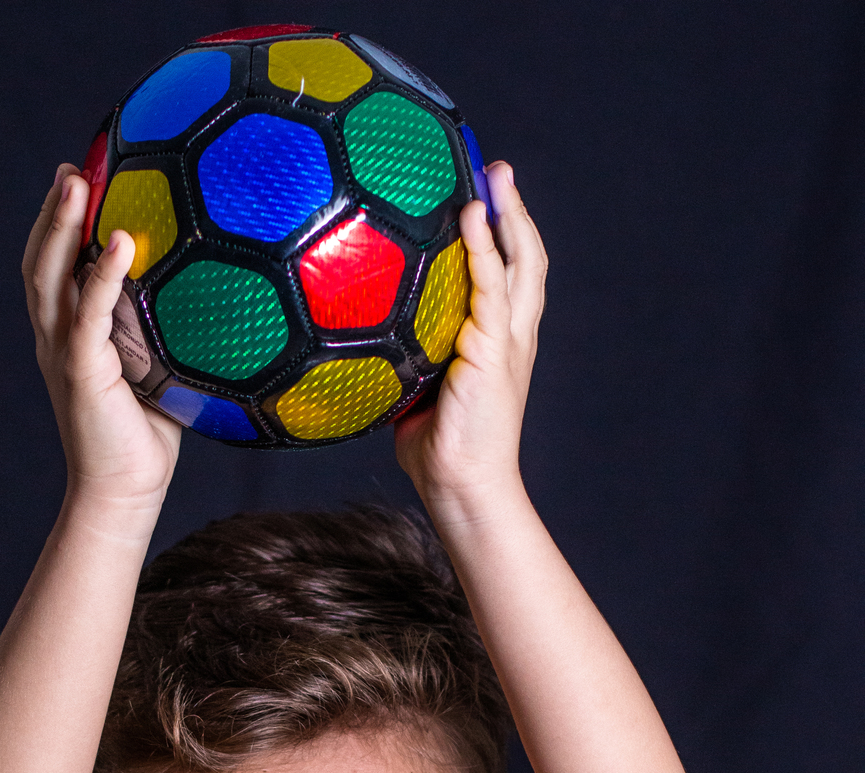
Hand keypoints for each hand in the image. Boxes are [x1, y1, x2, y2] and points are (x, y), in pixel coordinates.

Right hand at [22, 167, 180, 510]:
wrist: (125, 491)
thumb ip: (168, 336)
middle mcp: (56, 339)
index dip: (58, 226)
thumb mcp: (159, 375)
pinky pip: (88, 314)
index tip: (76, 180)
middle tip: (70, 167)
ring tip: (75, 181)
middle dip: (51, 212)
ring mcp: (62, 353)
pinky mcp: (80, 371)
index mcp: (70, 337)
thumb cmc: (147, 438)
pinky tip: (118, 241)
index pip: (54, 270)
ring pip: (50, 277)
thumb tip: (213, 302)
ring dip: (60, 226)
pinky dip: (101, 276)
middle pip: (40, 261)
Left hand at [395, 163, 545, 516]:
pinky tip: (470, 217)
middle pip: (526, 259)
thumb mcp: (419, 393)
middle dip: (516, 212)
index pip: (509, 278)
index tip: (486, 201)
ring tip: (494, 177)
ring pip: (519, 262)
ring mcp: (507, 340)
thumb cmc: (438, 450)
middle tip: (499, 171)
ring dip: (508, 215)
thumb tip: (362, 344)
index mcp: (499, 344)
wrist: (460, 486)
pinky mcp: (493, 349)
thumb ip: (406, 360)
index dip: (504, 237)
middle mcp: (512, 336)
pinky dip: (483, 247)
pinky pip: (490, 285)